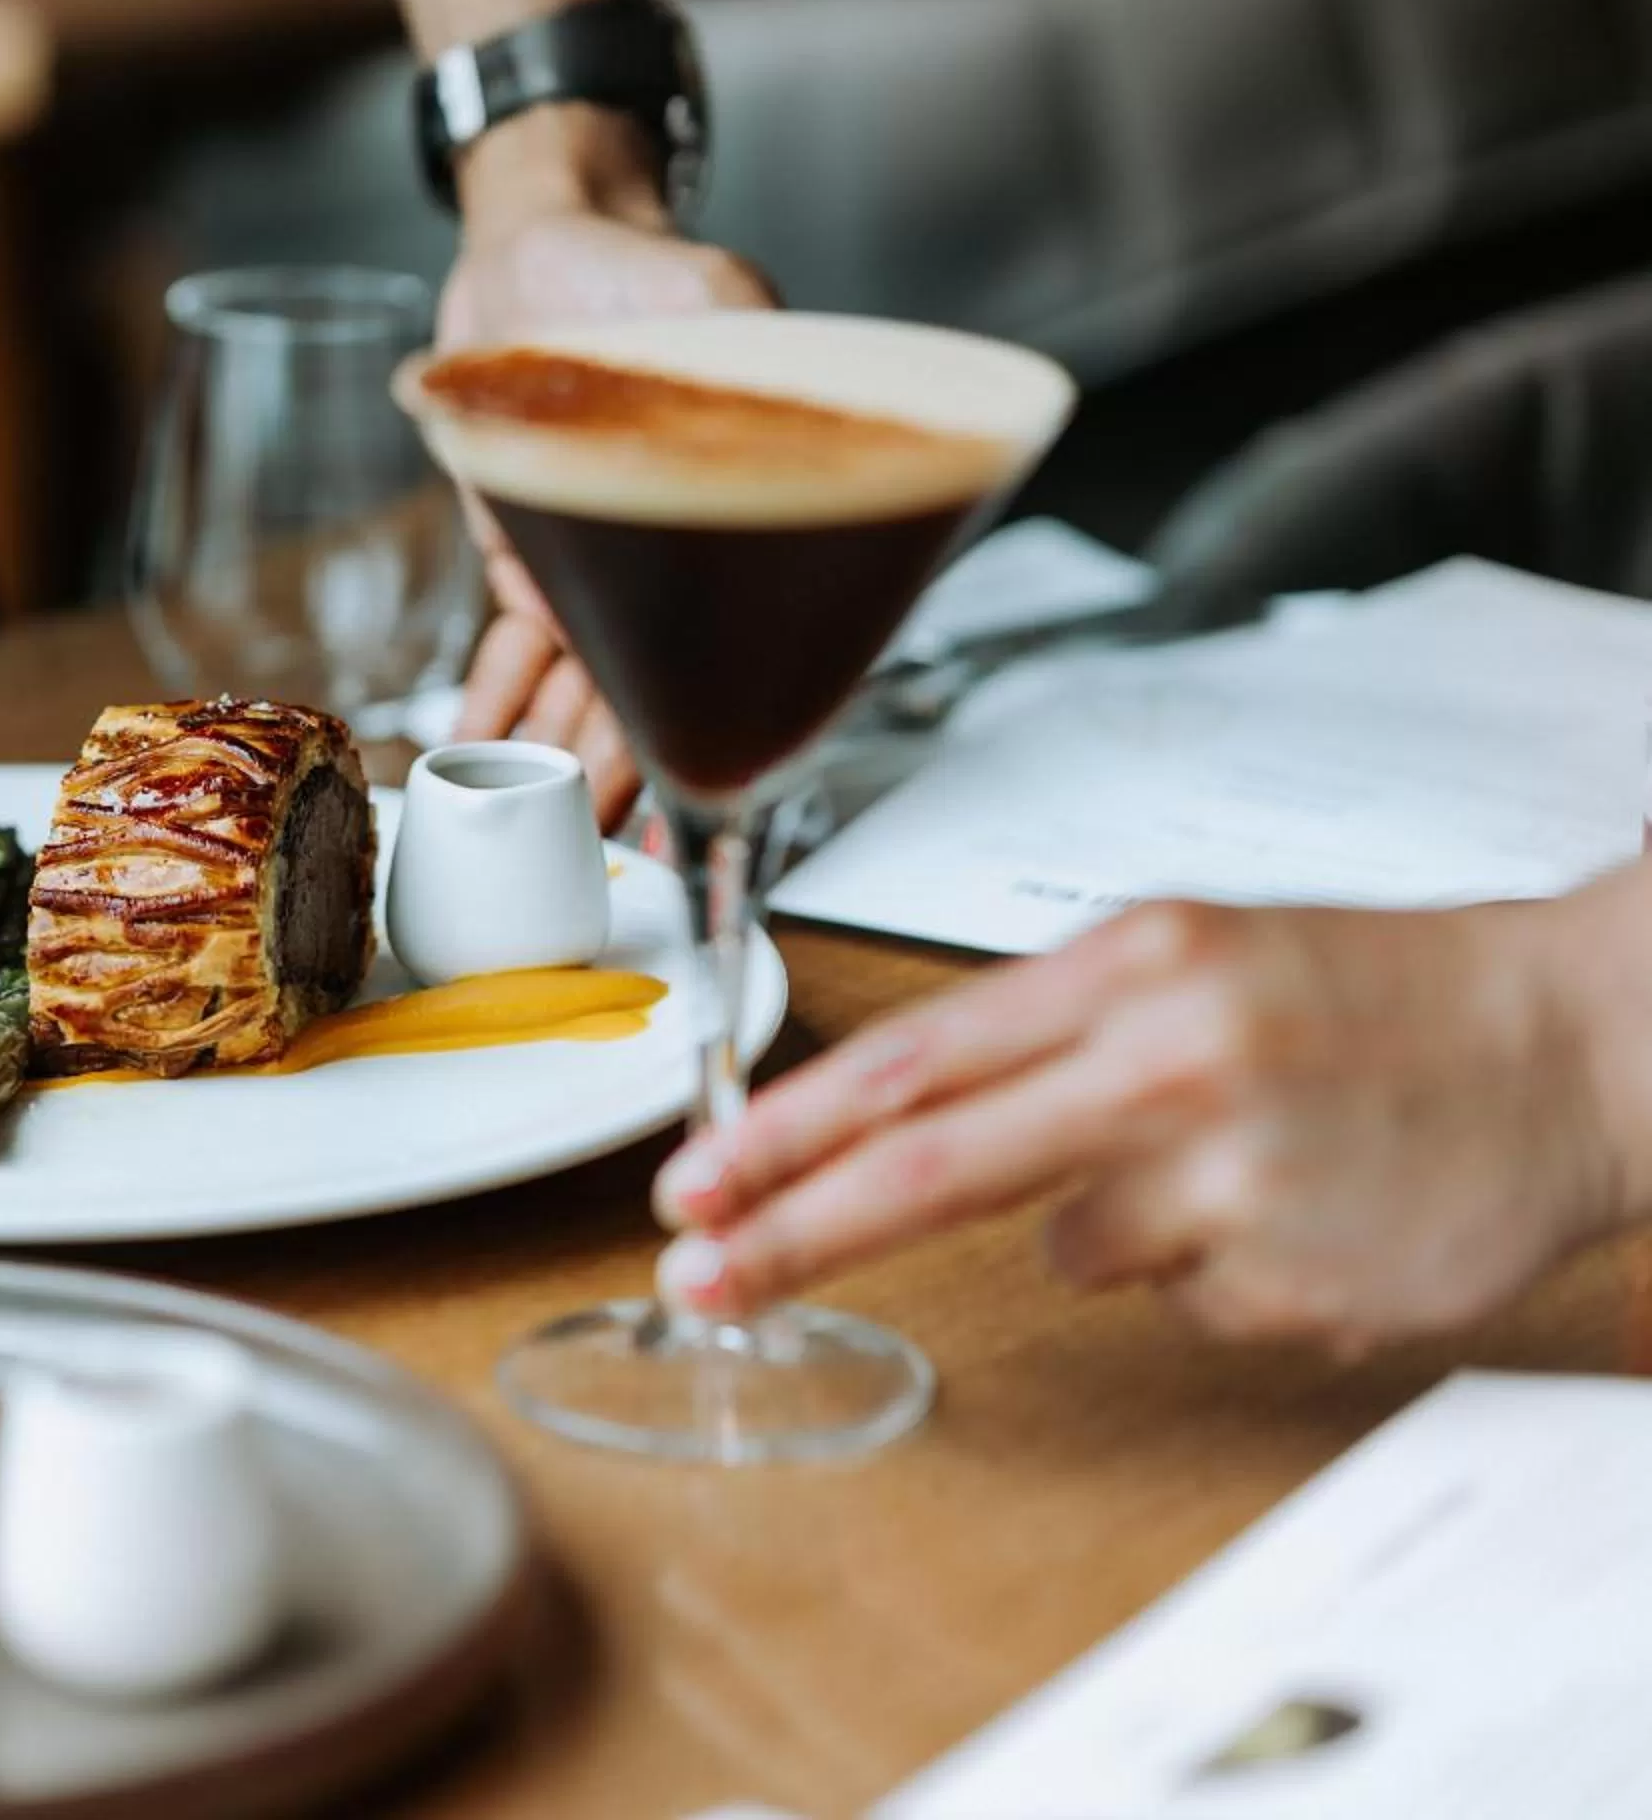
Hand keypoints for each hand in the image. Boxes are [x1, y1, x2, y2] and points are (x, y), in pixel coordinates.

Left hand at [437, 108, 774, 832]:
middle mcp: (684, 562)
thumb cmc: (635, 268)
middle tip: (605, 840)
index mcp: (749, 517)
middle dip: (633, 772)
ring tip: (528, 820)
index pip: (762, 643)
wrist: (535, 251)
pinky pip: (519, 652)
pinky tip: (468, 752)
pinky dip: (493, 703)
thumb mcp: (710, 299)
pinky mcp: (536, 562)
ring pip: (590, 690)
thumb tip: (785, 404)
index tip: (711, 788)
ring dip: (560, 757)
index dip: (739, 724)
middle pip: (665, 692)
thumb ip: (741, 356)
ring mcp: (608, 571)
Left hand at [651, 893, 1651, 1352]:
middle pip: (929, 1172)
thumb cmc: (1371, 995)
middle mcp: (1173, 1062)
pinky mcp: (1294, 1285)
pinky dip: (1216, 1270)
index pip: (912, 1064)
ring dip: (1123, 1224)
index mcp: (1134, 964)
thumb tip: (881, 1120)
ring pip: (1075, 1251)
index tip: (694, 1183)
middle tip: (699, 1278)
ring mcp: (1236, 1183)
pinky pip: (1184, 1301)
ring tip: (1244, 1158)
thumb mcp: (1190, 955)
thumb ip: (1040, 1031)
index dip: (783, 1135)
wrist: (1575, 1044)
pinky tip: (1302, 1209)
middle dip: (796, 1231)